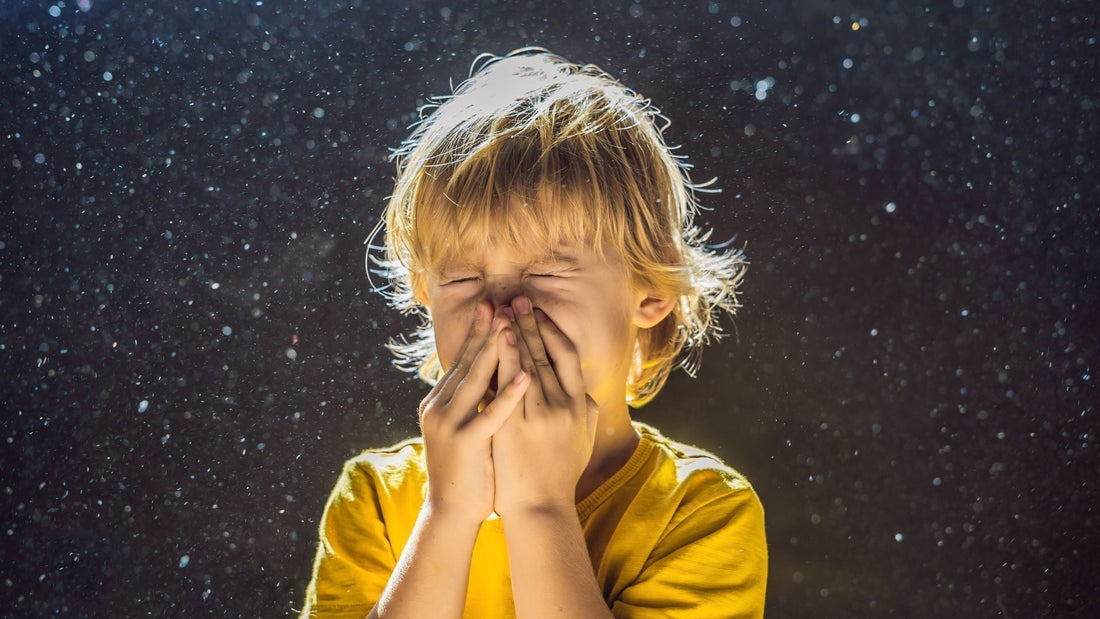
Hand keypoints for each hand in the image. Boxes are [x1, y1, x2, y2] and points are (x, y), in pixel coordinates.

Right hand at [418, 300, 529, 524]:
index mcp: (441, 401)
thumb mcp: (469, 426)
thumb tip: (495, 373)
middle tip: (500, 302)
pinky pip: (490, 415)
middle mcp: (439, 407)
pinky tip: (525, 376)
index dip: (480, 333)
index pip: (463, 360)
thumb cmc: (468, 470)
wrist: (451, 512)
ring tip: (511, 324)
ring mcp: (449, 424)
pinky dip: (508, 394)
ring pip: (476, 380)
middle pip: (468, 362)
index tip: (494, 307)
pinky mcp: (465, 443)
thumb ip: (477, 401)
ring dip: (496, 351)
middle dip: (486, 331)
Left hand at [491, 296, 598, 516]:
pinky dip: (503, 358)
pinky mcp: (516, 426)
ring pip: (527, 363)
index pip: (568, 356)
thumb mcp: (583, 440)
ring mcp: (539, 415)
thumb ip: (586, 411)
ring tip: (503, 309)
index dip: (553, 331)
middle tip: (518, 297)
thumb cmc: (560, 474)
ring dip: (515, 332)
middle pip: (546, 353)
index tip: (539, 312)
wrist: (540, 507)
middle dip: (531, 323)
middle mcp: (563, 406)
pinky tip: (496, 339)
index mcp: (580, 405)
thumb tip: (585, 390)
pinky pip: (508, 385)